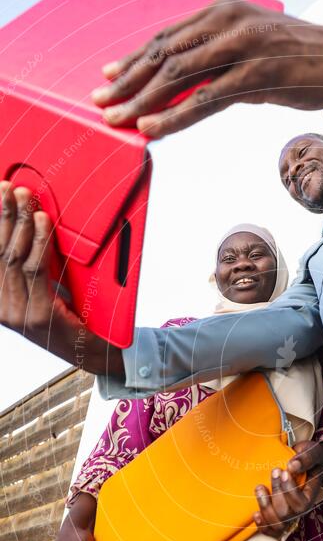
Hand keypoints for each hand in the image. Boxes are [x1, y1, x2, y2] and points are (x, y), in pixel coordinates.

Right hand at [0, 182, 123, 375]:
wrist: (94, 352)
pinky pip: (35, 269)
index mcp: (0, 301)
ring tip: (26, 197)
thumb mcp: (46, 288)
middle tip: (9, 187)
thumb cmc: (74, 318)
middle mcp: (3, 309)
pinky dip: (40, 241)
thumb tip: (29, 223)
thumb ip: (34, 264)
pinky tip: (43, 221)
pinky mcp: (38, 315)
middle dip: (2, 215)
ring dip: (20, 222)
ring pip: (13, 257)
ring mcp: (18, 314)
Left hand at [91, 0, 322, 137]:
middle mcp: (227, 22)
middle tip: (102, 103)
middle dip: (129, 81)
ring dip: (143, 100)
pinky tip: (152, 127)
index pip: (167, 36)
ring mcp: (241, 48)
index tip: (111, 76)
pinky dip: (174, 115)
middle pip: (164, 53)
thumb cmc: (300, 59)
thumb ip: (219, 62)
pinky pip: (205, 99)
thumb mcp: (253, 50)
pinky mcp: (255, 76)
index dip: (135, 58)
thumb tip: (189, 87)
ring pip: (178, 74)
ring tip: (119, 119)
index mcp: (223, 11)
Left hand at [254, 440, 322, 535]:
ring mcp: (288, 514)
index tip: (284, 471)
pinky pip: (270, 529)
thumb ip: (306, 458)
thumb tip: (292, 466)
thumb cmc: (309, 457)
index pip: (301, 503)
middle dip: (276, 493)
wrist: (305, 462)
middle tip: (273, 472)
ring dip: (265, 507)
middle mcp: (300, 509)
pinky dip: (262, 525)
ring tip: (259, 488)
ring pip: (277, 524)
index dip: (290, 490)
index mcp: (310, 496)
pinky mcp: (277, 514)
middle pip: (287, 514)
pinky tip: (255, 513)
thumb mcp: (312, 452)